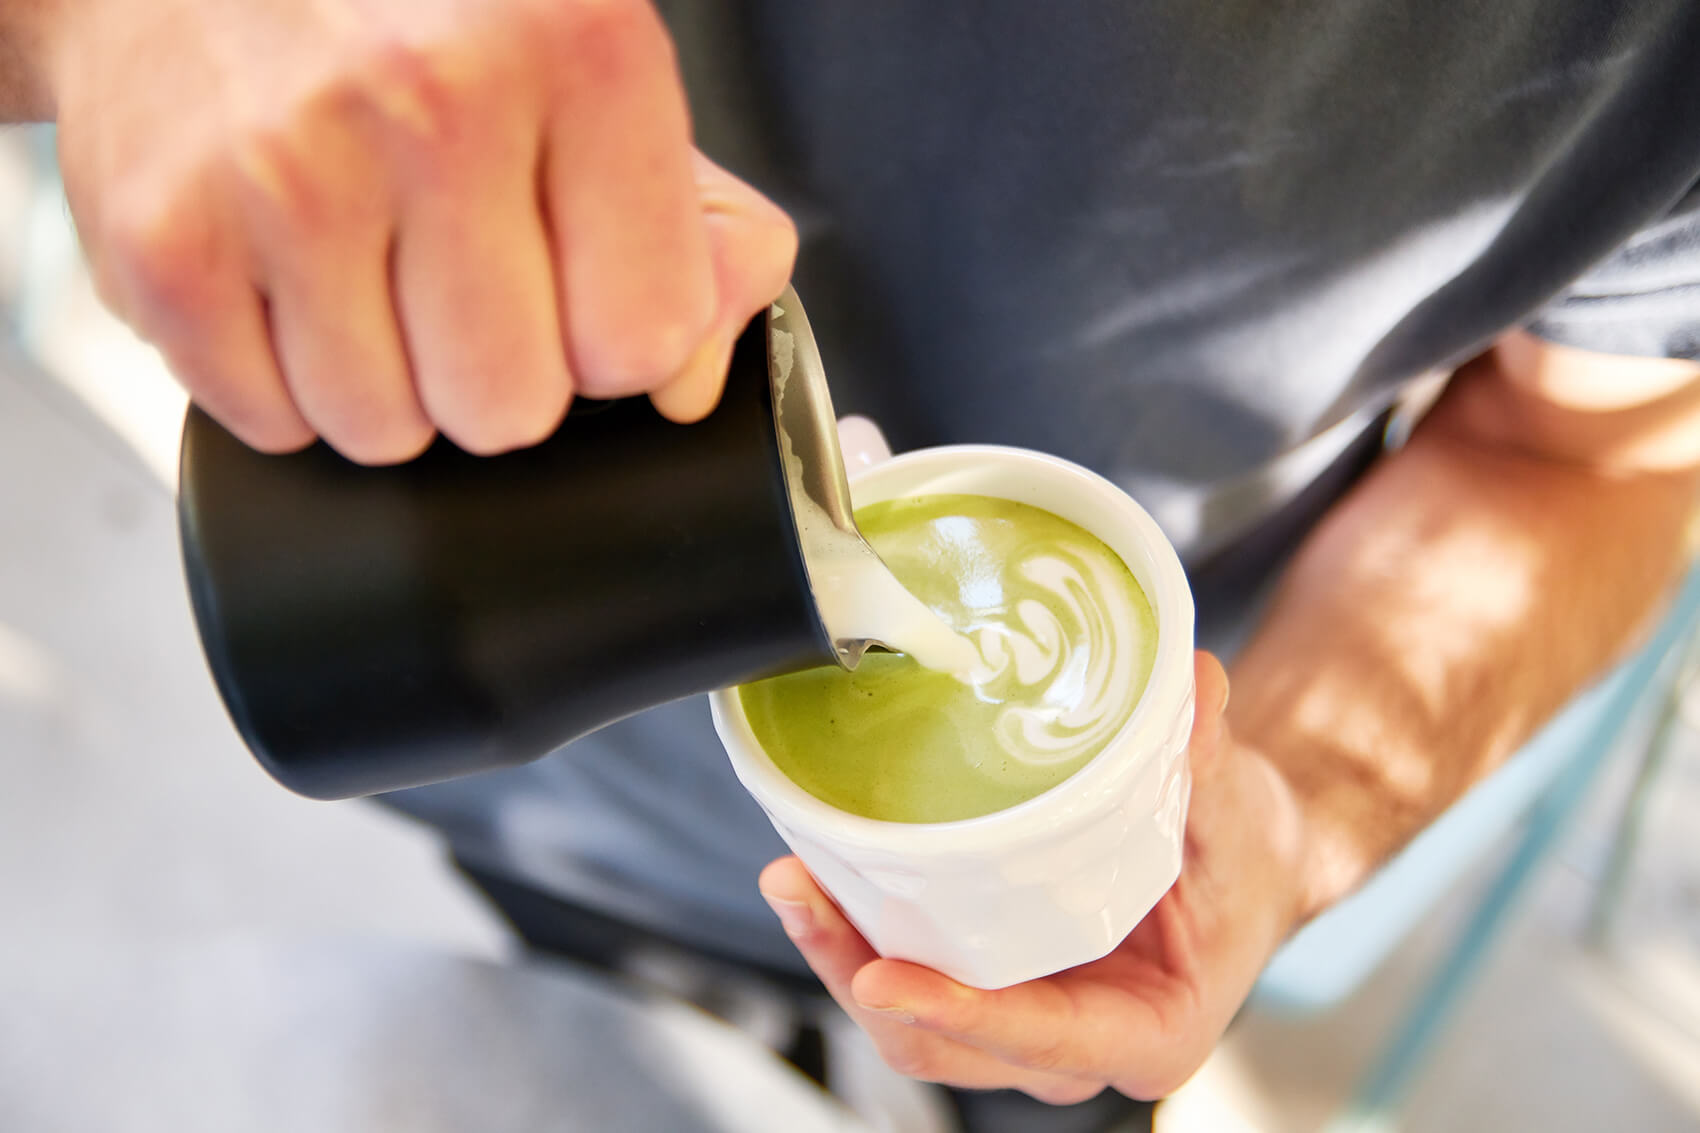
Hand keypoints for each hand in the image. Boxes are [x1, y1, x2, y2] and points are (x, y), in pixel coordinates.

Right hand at [49, 0, 795, 462]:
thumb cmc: (420, 26)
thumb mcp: (597, 85)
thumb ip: (700, 234)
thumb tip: (690, 383)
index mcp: (578, 49)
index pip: (642, 338)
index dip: (615, 342)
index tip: (578, 289)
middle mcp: (432, 97)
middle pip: (512, 406)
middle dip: (498, 372)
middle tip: (460, 280)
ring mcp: (287, 169)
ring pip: (386, 430)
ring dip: (389, 383)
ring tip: (368, 273)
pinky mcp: (165, 237)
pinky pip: (271, 423)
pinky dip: (283, 381)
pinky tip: (290, 283)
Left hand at [758, 652, 1310, 1103]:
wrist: (1242, 861)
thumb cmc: (1244, 857)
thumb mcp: (1239, 810)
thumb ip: (1208, 762)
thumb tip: (1191, 685)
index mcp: (1149, 1030)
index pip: (1042, 1041)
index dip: (959, 1015)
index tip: (883, 977)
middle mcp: (1076, 1044)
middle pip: (947, 1043)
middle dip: (862, 975)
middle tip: (804, 894)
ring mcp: (1028, 1020)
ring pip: (914, 1022)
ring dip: (843, 956)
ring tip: (794, 878)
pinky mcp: (994, 981)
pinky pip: (915, 975)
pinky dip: (863, 933)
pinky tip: (822, 872)